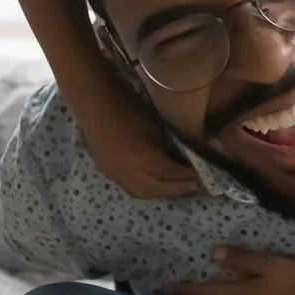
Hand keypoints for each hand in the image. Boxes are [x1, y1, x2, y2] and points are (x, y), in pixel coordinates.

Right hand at [78, 82, 198, 198]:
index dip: (186, 175)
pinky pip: (131, 189)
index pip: (167, 173)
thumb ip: (167, 145)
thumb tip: (184, 159)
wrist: (92, 101)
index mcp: (137, 157)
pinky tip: (159, 185)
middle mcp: (124, 172)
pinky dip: (148, 190)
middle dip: (177, 189)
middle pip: (155, 189)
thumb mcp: (153, 124)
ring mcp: (112, 174)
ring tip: (180, 188)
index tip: (203, 173)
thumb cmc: (125, 105)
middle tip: (196, 185)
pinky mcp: (106, 172)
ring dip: (162, 193)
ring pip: (141, 193)